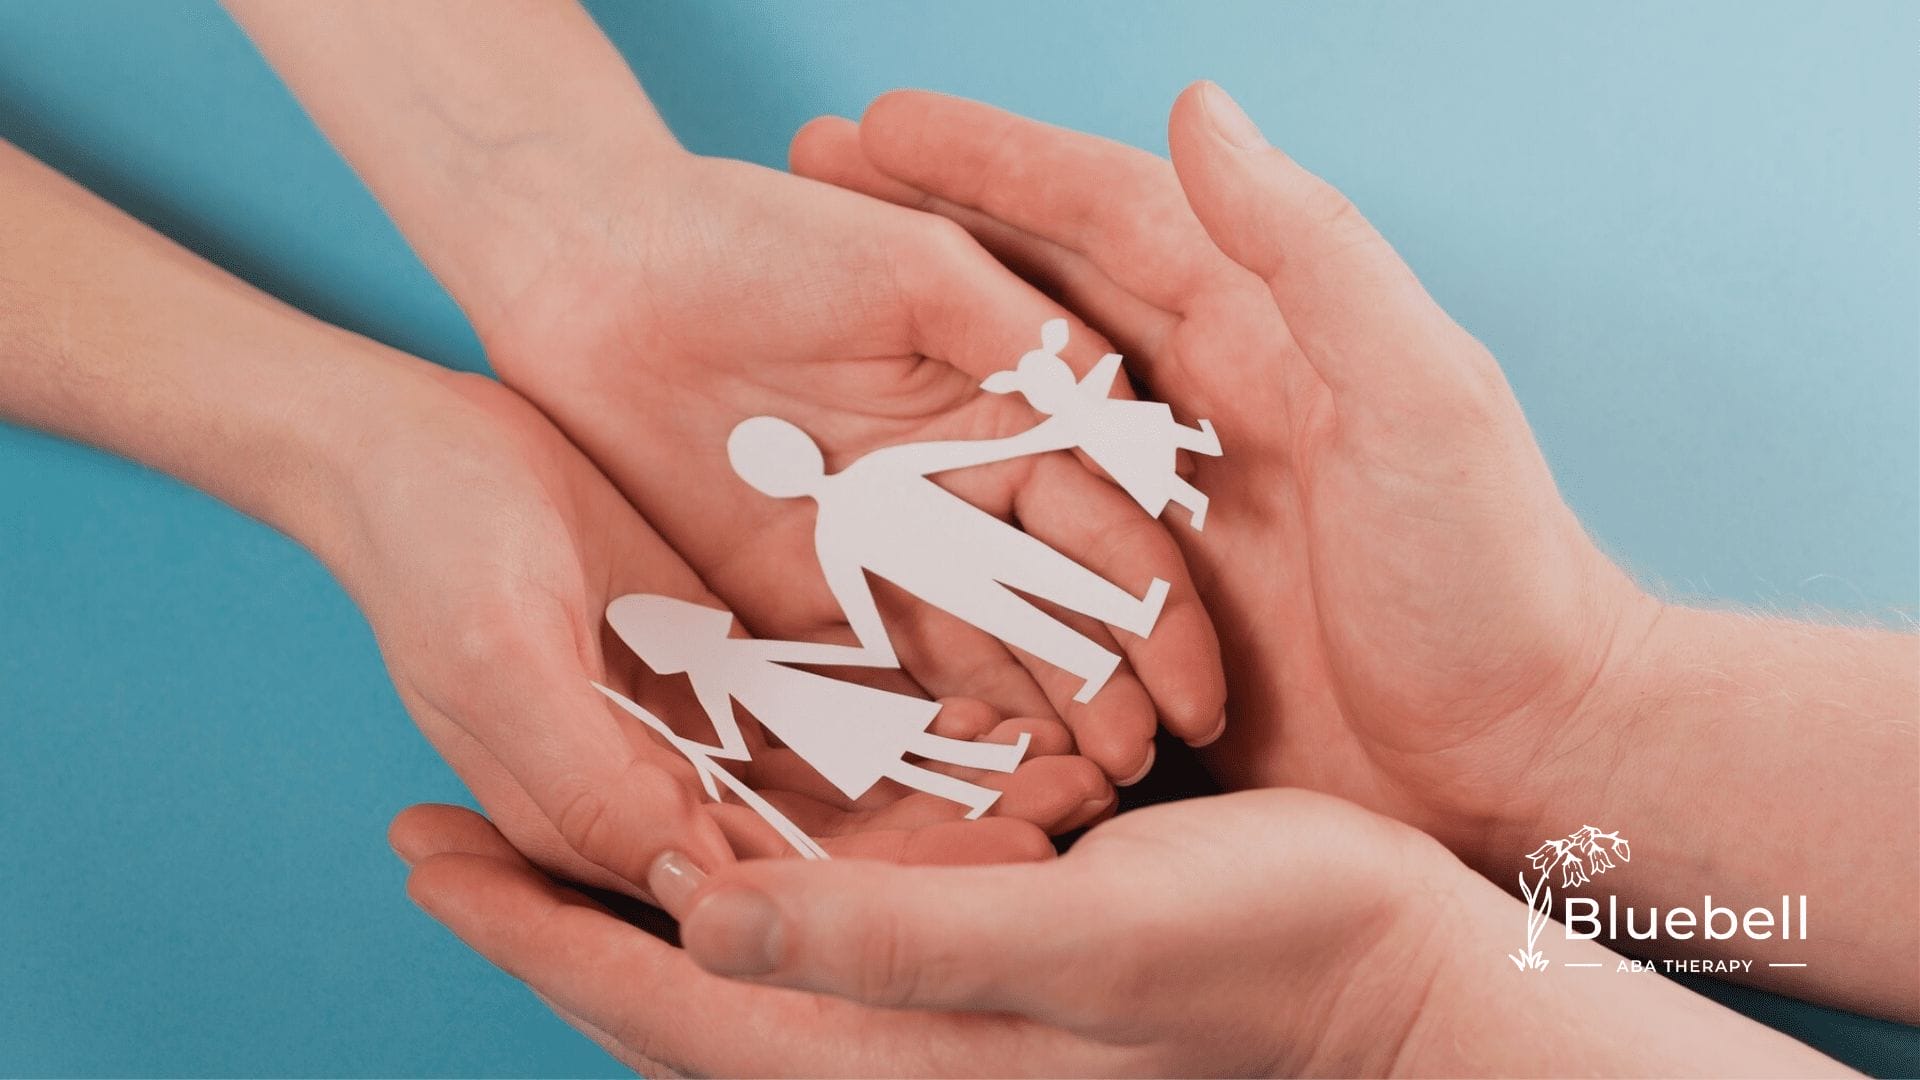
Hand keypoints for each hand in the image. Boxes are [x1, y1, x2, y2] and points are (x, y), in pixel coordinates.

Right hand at [328, 361, 1108, 887]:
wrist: (403, 446)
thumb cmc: (429, 551)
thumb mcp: (495, 661)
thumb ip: (587, 780)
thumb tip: (696, 889)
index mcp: (610, 825)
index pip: (779, 889)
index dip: (903, 880)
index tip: (1025, 850)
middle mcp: (673, 795)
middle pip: (842, 843)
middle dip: (963, 831)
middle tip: (1086, 793)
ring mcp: (707, 729)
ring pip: (860, 776)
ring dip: (963, 772)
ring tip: (1080, 747)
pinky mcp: (730, 661)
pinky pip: (846, 695)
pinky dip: (924, 698)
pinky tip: (1012, 682)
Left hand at [393, 789, 1458, 1076]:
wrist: (1396, 984)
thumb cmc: (1262, 963)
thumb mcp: (1078, 947)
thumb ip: (890, 944)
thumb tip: (696, 924)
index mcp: (888, 1042)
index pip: (655, 993)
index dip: (529, 923)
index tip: (421, 843)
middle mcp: (893, 1022)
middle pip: (671, 971)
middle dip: (553, 899)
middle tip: (450, 815)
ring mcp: (940, 983)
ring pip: (740, 933)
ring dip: (640, 867)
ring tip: (562, 796)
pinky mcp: (991, 929)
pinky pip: (828, 900)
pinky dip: (754, 845)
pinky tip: (739, 789)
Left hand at [481, 151, 1226, 784]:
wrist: (597, 277)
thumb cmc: (757, 241)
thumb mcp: (913, 271)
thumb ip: (1025, 338)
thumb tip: (1136, 416)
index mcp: (1007, 415)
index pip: (1106, 525)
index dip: (1156, 606)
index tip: (1197, 684)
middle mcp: (962, 497)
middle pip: (1058, 607)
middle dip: (1112, 686)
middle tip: (1142, 763)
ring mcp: (888, 556)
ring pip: (984, 656)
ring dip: (1038, 723)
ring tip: (1085, 793)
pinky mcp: (808, 601)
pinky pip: (881, 677)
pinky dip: (933, 730)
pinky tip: (978, 782)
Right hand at [789, 85, 1656, 864]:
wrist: (1523, 766)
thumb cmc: (1493, 579)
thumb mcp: (1420, 395)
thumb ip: (1311, 253)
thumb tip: (1196, 104)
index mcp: (1257, 338)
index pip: (1103, 219)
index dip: (987, 163)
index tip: (872, 120)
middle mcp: (1195, 411)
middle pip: (1028, 298)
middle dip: (914, 236)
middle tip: (796, 191)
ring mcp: (1161, 512)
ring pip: (1005, 417)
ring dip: (903, 366)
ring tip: (796, 336)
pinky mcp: (1142, 611)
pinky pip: (1018, 547)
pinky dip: (938, 518)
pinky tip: (859, 507)